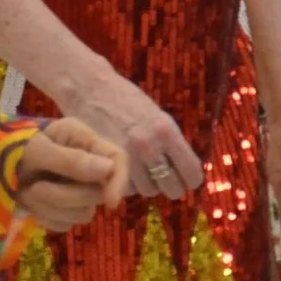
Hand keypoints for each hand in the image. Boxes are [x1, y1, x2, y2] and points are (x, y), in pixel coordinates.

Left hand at [13, 117, 130, 232]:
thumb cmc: (8, 148)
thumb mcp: (36, 149)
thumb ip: (70, 160)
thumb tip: (107, 170)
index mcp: (82, 140)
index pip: (118, 159)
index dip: (119, 181)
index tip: (109, 203)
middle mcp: (85, 164)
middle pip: (98, 192)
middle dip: (66, 196)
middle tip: (35, 188)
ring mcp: (75, 188)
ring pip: (82, 213)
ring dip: (52, 208)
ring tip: (27, 193)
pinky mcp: (62, 208)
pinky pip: (66, 223)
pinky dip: (46, 217)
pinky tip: (30, 205)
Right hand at [66, 61, 203, 202]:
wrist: (89, 89)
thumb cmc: (125, 100)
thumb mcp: (156, 115)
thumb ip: (170, 142)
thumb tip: (183, 170)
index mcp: (167, 131)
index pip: (191, 172)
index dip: (190, 179)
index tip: (187, 180)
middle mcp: (149, 146)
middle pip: (172, 188)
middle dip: (169, 185)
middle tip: (164, 179)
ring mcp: (127, 157)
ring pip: (148, 190)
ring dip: (147, 185)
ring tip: (141, 171)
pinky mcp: (107, 164)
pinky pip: (126, 188)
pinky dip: (128, 184)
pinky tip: (124, 170)